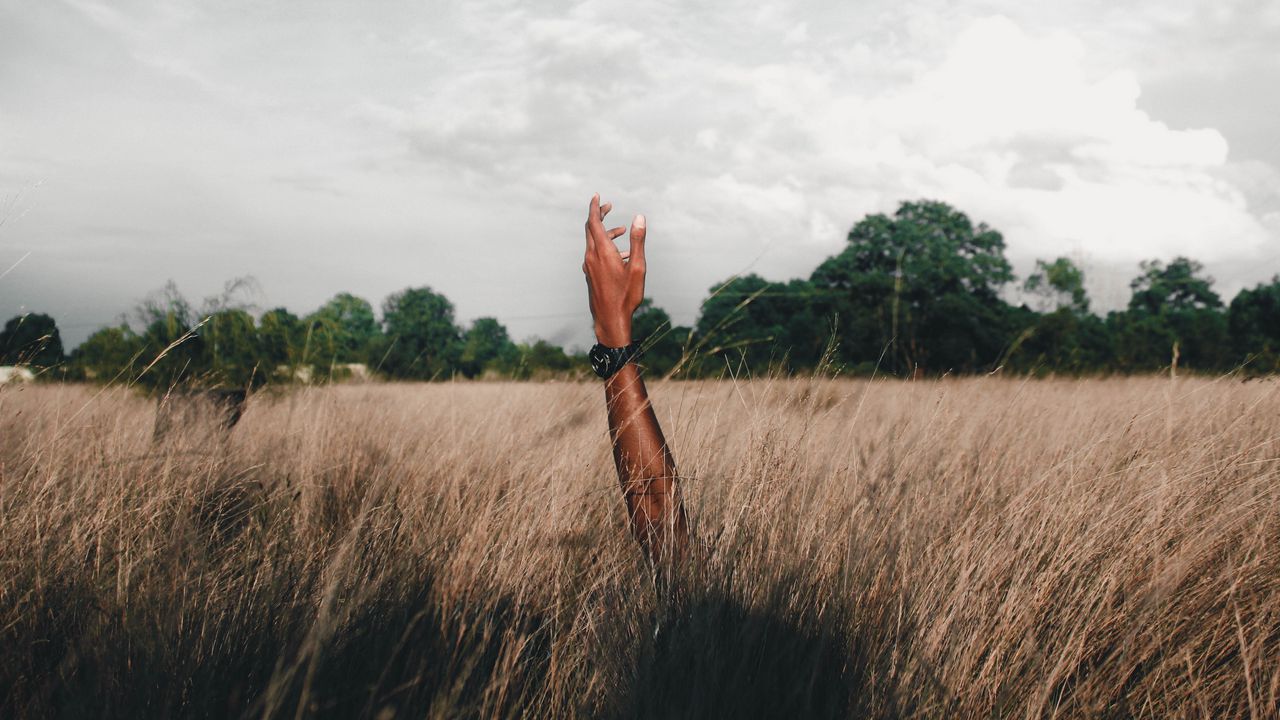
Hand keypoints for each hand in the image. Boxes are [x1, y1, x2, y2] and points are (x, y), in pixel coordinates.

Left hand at [582, 194, 645, 346]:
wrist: (611, 320)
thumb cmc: (626, 296)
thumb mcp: (638, 267)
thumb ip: (637, 240)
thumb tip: (639, 217)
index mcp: (602, 252)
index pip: (594, 222)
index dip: (595, 207)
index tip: (597, 196)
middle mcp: (592, 257)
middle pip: (590, 229)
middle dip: (599, 216)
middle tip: (609, 207)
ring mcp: (589, 267)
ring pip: (593, 242)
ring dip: (606, 233)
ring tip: (622, 232)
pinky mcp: (590, 275)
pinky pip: (595, 254)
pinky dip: (605, 246)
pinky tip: (620, 255)